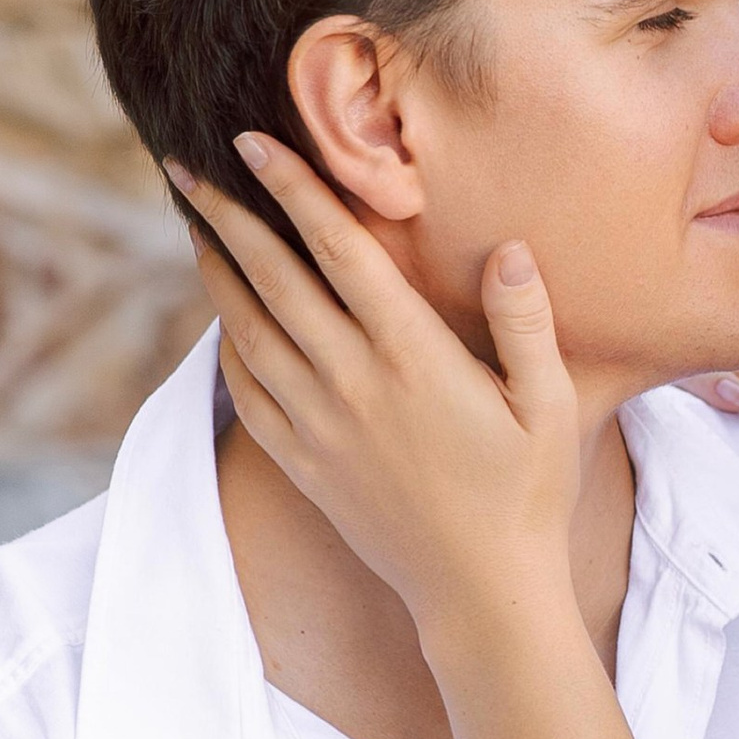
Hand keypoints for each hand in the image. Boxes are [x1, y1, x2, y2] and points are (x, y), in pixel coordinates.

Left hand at [171, 140, 578, 650]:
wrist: (480, 594)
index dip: (294, 191)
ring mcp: (321, 427)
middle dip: (227, 216)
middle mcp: (354, 384)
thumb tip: (507, 247)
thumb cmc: (529, 494)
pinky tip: (221, 317)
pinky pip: (248, 393)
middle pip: (274, 281)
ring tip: (193, 226)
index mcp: (415, 358)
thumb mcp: (553, 404)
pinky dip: (227, 345)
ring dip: (216, 273)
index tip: (253, 144)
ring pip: (248, 332)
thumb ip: (526, 322)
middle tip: (185, 166)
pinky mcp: (304, 465)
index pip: (340, 252)